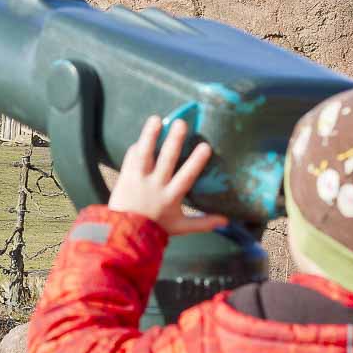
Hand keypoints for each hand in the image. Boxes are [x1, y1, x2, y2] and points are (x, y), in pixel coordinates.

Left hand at [108, 116, 227, 234]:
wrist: (125, 232)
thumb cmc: (156, 229)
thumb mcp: (181, 227)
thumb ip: (203, 223)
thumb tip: (226, 221)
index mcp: (171, 197)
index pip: (186, 177)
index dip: (196, 162)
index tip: (206, 146)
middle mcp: (156, 185)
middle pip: (166, 160)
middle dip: (174, 141)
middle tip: (181, 123)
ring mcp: (139, 180)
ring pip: (145, 154)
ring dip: (150, 135)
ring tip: (156, 119)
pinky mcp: (126, 176)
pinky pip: (131, 158)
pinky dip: (136, 147)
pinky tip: (142, 137)